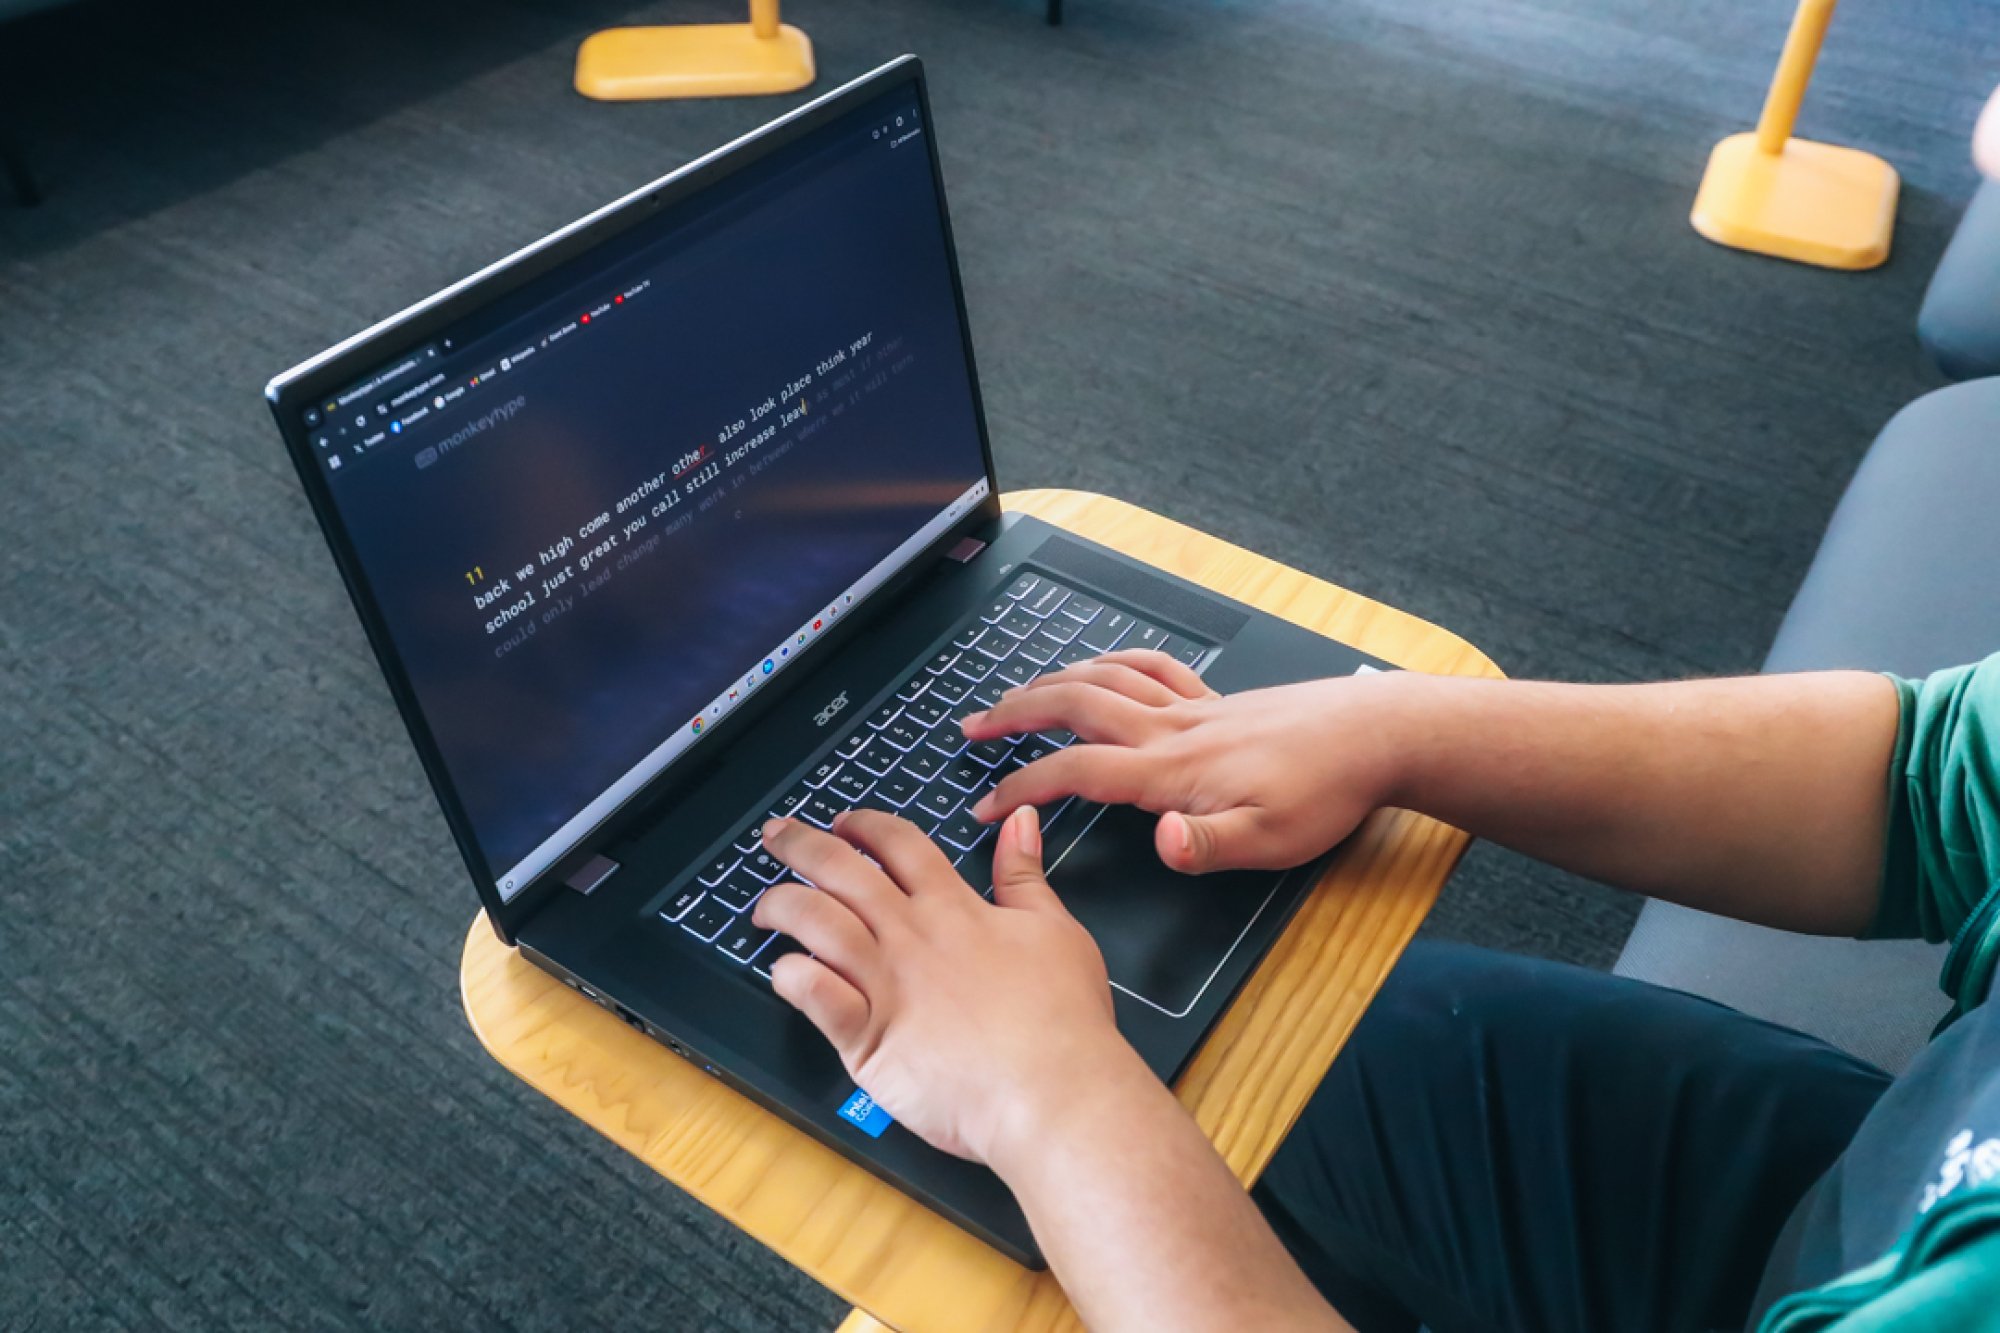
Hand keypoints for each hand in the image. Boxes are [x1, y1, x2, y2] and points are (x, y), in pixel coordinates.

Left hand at [751, 806, 1137, 1164]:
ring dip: (782, 905)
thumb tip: (1018, 821)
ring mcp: (886, 986)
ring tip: (765, 907)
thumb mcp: (1056, 931)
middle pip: (843, 871)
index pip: (899, 845)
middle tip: (775, 835)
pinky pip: (814, 995)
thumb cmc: (1064, 1019)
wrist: (1053, 1092)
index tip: (845, 823)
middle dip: (801, 845)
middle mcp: (911, 937)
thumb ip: (1026, 875)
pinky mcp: (868, 1040)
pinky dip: (791, 976)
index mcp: (955, 909)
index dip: (865, 826)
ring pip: (816, 923)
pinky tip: (782, 969)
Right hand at [960, 650, 1401, 873]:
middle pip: (1072, 706)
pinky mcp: (1215, 697)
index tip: (984, 808)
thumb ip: (1207, 846)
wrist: (1373, 735)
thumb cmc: (1324, 793)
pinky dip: (1112, 660)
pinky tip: (1100, 666)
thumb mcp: (1269, 842)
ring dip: (1049, 682)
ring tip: (1014, 694)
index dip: (1021, 788)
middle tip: (971, 727)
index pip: (1075, 773)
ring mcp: (1191, 706)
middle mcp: (1170, 728)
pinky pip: (1149, 666)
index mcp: (1170, 771)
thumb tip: (1158, 843)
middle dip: (1014, 714)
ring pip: (1102, 678)